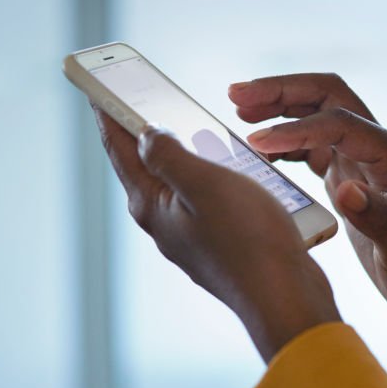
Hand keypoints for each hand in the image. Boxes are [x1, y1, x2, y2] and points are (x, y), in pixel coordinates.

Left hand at [93, 107, 340, 360]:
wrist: (286, 298)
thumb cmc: (248, 240)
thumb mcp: (204, 184)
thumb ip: (167, 155)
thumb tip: (144, 135)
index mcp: (151, 206)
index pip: (120, 150)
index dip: (110, 115)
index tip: (99, 89)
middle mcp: (164, 223)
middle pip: (146, 166)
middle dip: (142, 131)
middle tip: (143, 97)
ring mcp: (191, 236)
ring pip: (180, 182)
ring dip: (184, 152)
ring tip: (189, 123)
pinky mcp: (219, 244)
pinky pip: (208, 198)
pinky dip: (212, 174)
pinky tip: (232, 165)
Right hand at [227, 73, 386, 329]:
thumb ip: (377, 219)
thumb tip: (344, 190)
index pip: (338, 124)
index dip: (295, 128)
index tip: (255, 140)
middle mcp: (381, 148)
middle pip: (327, 98)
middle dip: (282, 91)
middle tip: (236, 95)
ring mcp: (365, 160)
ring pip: (318, 115)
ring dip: (280, 108)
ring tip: (238, 111)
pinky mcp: (352, 177)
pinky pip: (315, 146)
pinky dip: (286, 141)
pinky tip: (259, 149)